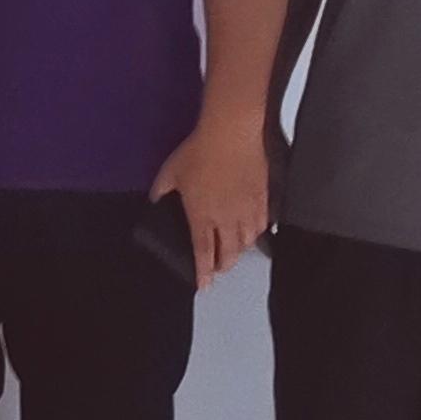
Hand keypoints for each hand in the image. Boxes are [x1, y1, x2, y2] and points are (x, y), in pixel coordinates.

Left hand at [152, 114, 272, 281]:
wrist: (231, 135)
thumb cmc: (198, 152)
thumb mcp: (169, 172)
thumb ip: (161, 192)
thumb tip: (156, 201)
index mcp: (201, 216)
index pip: (203, 252)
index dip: (203, 272)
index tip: (203, 284)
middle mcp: (226, 219)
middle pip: (229, 254)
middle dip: (223, 266)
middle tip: (218, 269)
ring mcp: (248, 211)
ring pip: (247, 243)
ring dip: (239, 251)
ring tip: (232, 252)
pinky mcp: (264, 200)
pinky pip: (262, 226)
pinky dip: (255, 234)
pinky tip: (251, 232)